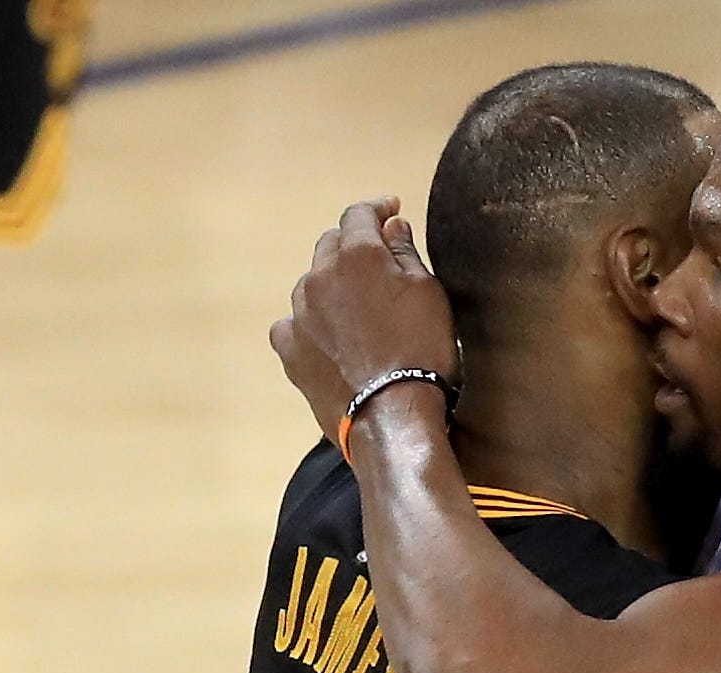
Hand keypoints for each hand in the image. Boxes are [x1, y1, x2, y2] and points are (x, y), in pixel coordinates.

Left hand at [270, 197, 459, 444]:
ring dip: (331, 288)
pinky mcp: (291, 350)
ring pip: (311, 285)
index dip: (377, 210)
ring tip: (356, 311)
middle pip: (330, 245)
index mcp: (358, 255)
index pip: (359, 214)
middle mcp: (320, 276)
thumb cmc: (423, 352)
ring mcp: (300, 314)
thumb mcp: (429, 296)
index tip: (391, 211)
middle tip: (377, 264)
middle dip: (352, 247)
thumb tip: (391, 226)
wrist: (394, 416)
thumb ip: (405, 254)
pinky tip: (326, 338)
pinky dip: (309, 324)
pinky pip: (293, 325)